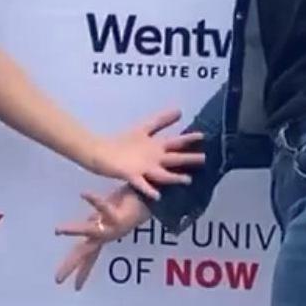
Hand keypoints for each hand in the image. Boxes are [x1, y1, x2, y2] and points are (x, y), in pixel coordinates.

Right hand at [54, 186, 151, 290]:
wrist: (150, 199)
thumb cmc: (131, 205)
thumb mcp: (110, 214)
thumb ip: (100, 219)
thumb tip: (91, 221)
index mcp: (104, 236)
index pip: (90, 257)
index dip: (82, 272)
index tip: (75, 288)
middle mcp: (106, 235)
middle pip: (84, 252)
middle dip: (70, 265)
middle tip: (57, 279)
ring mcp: (112, 227)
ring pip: (89, 230)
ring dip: (73, 229)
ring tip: (57, 230)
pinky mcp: (118, 216)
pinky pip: (104, 207)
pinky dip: (94, 200)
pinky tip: (84, 193)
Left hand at [86, 107, 204, 199]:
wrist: (101, 155)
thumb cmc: (123, 143)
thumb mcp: (144, 128)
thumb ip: (161, 120)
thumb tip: (180, 110)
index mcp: (156, 148)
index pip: (176, 142)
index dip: (189, 139)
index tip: (204, 136)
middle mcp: (154, 160)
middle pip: (174, 158)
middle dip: (188, 158)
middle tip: (204, 159)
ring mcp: (144, 169)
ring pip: (163, 174)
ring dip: (175, 177)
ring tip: (188, 180)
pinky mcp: (132, 176)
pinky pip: (142, 184)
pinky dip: (149, 189)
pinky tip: (157, 195)